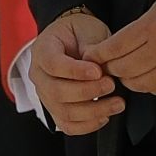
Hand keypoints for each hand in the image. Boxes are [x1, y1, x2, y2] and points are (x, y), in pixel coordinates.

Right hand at [27, 10, 120, 135]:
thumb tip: (96, 69)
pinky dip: (87, 125)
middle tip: (111, 84)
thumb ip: (90, 48)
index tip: (98, 71)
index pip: (53, 64)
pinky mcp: (56, 110)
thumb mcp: (87, 30)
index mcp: (42, 50)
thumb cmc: (80, 32)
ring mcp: (45, 95)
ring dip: (93, 111)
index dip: (76, 71)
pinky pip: (68, 125)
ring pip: (64, 112)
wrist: (74, 38)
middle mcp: (39, 75)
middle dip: (88, 92)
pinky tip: (105, 116)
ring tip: (117, 103)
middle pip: (57, 92)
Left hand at [85, 0, 155, 98]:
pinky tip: (151, 75)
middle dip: (111, 67)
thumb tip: (120, 44)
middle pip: (123, 70)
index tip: (91, 55)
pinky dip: (151, 85)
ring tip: (128, 70)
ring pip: (140, 84)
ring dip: (130, 78)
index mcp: (154, 26)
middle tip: (107, 64)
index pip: (114, 47)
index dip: (99, 53)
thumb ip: (141, 25)